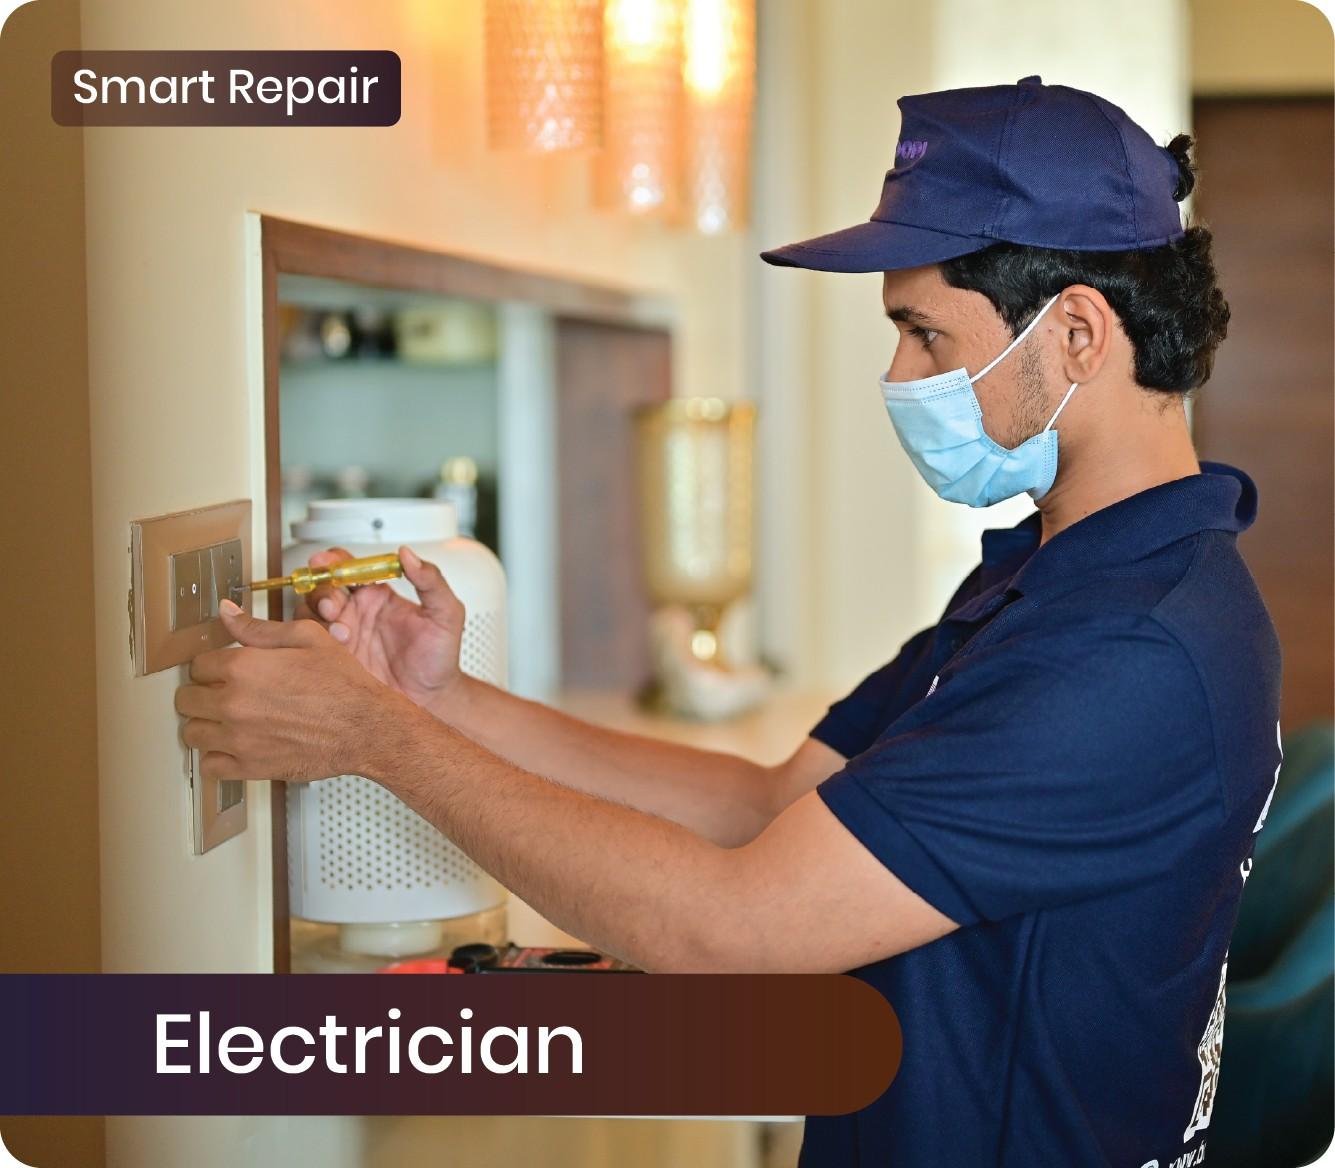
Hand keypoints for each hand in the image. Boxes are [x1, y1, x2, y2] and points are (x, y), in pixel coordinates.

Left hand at [175, 601, 417, 782]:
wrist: (366, 728)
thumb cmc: (343, 684)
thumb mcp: (307, 638)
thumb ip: (258, 627)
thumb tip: (226, 612)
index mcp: (244, 667)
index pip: (198, 665)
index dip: (212, 665)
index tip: (224, 670)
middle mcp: (234, 703)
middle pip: (187, 698)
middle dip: (203, 693)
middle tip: (224, 693)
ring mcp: (238, 738)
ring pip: (191, 732)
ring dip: (205, 724)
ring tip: (226, 720)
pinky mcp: (249, 766)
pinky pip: (209, 765)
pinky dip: (215, 757)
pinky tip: (232, 746)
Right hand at [296, 544, 464, 711]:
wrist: (432, 700)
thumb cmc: (440, 658)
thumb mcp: (446, 614)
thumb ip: (431, 581)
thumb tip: (408, 554)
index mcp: (378, 594)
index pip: (349, 566)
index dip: (334, 560)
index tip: (328, 561)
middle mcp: (355, 611)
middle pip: (322, 586)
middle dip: (322, 590)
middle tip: (333, 605)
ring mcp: (342, 635)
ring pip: (310, 613)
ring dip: (318, 617)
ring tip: (342, 634)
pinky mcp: (333, 659)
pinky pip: (310, 643)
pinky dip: (313, 641)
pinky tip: (336, 649)